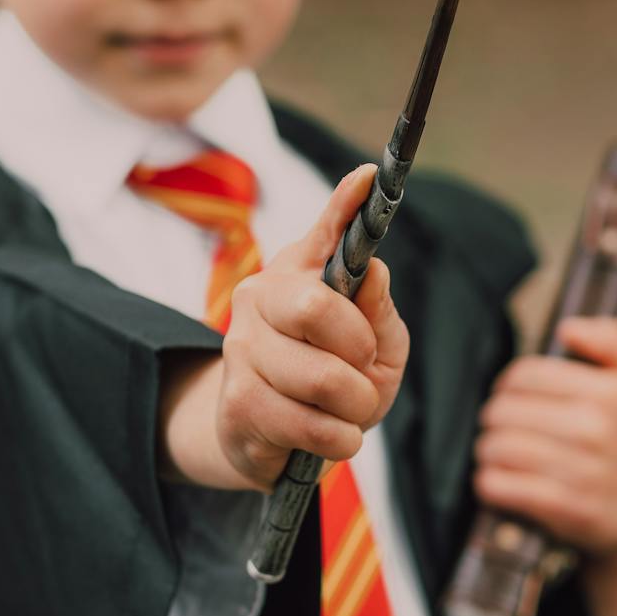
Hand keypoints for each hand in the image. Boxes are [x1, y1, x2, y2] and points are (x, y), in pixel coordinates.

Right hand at [161, 164, 408, 491]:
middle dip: (359, 348)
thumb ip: (378, 310)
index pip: (326, 232)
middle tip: (365, 367)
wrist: (268, 437)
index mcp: (300, 271)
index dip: (346, 206)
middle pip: (316, 308)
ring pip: (322, 378)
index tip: (371, 178)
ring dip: (357, 405)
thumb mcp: (374, 347)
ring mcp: (243, 348)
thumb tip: (375, 270)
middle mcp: (262, 297)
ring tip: (351, 410)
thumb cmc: (334, 377)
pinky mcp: (238, 401)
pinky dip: (339, 437)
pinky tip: (336, 434)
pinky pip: (308, 424)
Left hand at [473, 315, 616, 615]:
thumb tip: (568, 329)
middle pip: (505, 411)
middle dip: (495, 416)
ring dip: (487, 449)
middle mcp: (598, 431)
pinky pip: (501, 486)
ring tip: (495, 449)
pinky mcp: (567, 510)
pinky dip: (489, 482)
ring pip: (498, 448)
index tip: (513, 392)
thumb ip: (611, 338)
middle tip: (502, 423)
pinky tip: (496, 478)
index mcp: (610, 393)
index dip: (509, 382)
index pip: (526, 375)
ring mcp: (583, 472)